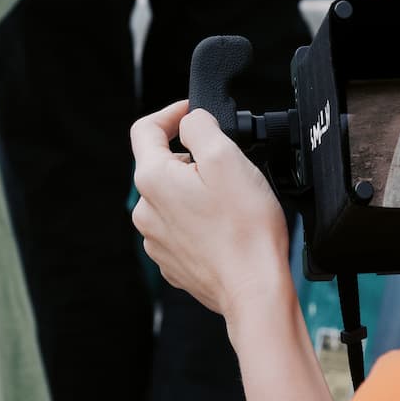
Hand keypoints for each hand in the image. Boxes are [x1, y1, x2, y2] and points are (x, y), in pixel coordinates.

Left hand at [130, 100, 292, 319]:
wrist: (254, 287)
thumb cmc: (245, 227)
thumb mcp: (226, 156)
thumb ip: (200, 127)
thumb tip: (192, 122)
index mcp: (152, 178)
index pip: (146, 129)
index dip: (171, 113)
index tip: (193, 113)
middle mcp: (145, 210)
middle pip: (162, 166)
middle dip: (191, 159)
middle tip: (228, 168)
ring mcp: (157, 239)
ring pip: (173, 199)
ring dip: (196, 193)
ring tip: (230, 203)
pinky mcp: (173, 261)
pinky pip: (182, 228)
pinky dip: (200, 221)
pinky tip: (226, 229)